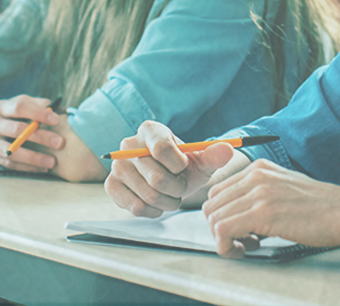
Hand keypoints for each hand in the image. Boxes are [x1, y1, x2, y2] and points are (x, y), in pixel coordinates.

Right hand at [0, 95, 64, 172]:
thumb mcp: (7, 105)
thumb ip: (29, 103)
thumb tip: (50, 103)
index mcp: (0, 108)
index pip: (20, 107)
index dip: (38, 112)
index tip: (55, 118)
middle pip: (17, 130)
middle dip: (40, 137)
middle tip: (60, 142)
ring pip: (12, 151)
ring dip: (33, 157)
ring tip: (52, 162)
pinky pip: (8, 164)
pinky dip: (26, 167)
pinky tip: (42, 168)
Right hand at [105, 120, 235, 217]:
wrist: (169, 180)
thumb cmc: (184, 168)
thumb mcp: (202, 160)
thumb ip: (214, 155)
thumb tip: (228, 149)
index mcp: (150, 130)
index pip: (163, 149)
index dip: (179, 165)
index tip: (183, 166)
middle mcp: (128, 144)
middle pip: (157, 178)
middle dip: (177, 188)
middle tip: (180, 186)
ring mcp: (117, 166)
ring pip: (148, 195)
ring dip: (168, 201)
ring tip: (171, 195)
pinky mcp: (111, 186)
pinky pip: (136, 207)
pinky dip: (153, 211)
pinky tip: (158, 204)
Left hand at [202, 159, 339, 257]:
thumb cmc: (324, 207)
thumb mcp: (286, 190)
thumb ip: (261, 196)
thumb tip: (238, 217)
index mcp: (260, 168)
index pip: (218, 192)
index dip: (222, 216)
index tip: (238, 231)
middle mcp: (256, 176)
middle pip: (212, 205)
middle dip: (220, 229)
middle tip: (241, 242)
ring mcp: (259, 193)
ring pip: (214, 219)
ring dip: (224, 240)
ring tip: (246, 246)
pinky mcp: (263, 213)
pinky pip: (224, 231)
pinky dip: (227, 247)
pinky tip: (245, 250)